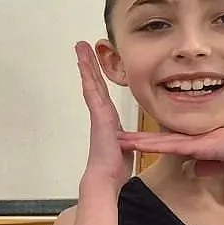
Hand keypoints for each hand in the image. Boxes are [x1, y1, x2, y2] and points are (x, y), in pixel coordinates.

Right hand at [76, 42, 131, 190]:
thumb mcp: (130, 147)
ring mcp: (98, 114)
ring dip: (85, 65)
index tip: (92, 63)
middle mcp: (101, 114)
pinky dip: (88, 77)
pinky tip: (84, 64)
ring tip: (80, 48)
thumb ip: (133, 138)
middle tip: (82, 47)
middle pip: (93, 84)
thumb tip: (143, 138)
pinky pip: (92, 92)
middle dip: (88, 65)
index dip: (97, 77)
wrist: (106, 177)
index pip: (102, 93)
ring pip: (91, 84)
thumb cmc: (115, 167)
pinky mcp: (99, 116)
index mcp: (108, 120)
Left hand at [117, 125, 223, 178]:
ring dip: (139, 141)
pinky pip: (170, 145)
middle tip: (115, 138)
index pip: (169, 144)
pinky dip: (153, 145)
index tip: (133, 144)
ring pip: (160, 140)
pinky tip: (137, 144)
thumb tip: (195, 171)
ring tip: (116, 140)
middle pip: (159, 140)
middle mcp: (194, 139)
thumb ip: (210, 167)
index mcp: (200, 144)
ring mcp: (195, 140)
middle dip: (138, 140)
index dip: (151, 144)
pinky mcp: (199, 145)